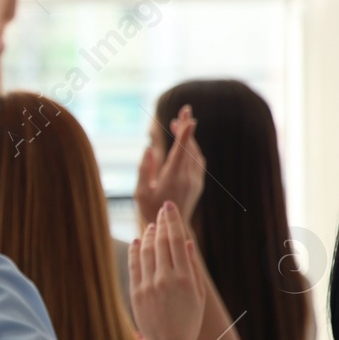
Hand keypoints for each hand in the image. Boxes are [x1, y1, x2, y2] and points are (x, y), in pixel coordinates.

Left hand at [130, 201, 205, 339]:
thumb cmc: (188, 320)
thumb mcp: (198, 295)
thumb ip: (193, 268)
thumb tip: (186, 243)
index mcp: (185, 279)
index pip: (177, 241)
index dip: (173, 222)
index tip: (169, 208)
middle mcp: (166, 279)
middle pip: (161, 242)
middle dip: (162, 222)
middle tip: (162, 210)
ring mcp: (149, 285)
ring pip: (146, 251)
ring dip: (148, 235)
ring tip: (152, 225)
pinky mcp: (136, 291)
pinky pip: (134, 265)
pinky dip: (135, 250)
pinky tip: (137, 241)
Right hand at [134, 105, 204, 228]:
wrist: (172, 230)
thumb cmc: (150, 211)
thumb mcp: (140, 192)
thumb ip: (144, 169)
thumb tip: (149, 148)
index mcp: (172, 178)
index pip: (181, 152)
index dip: (185, 134)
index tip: (189, 119)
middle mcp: (187, 178)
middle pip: (189, 147)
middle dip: (187, 127)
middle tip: (185, 109)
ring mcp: (195, 181)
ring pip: (195, 153)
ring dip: (188, 137)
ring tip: (177, 123)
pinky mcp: (197, 183)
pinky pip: (197, 160)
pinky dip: (192, 148)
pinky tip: (184, 143)